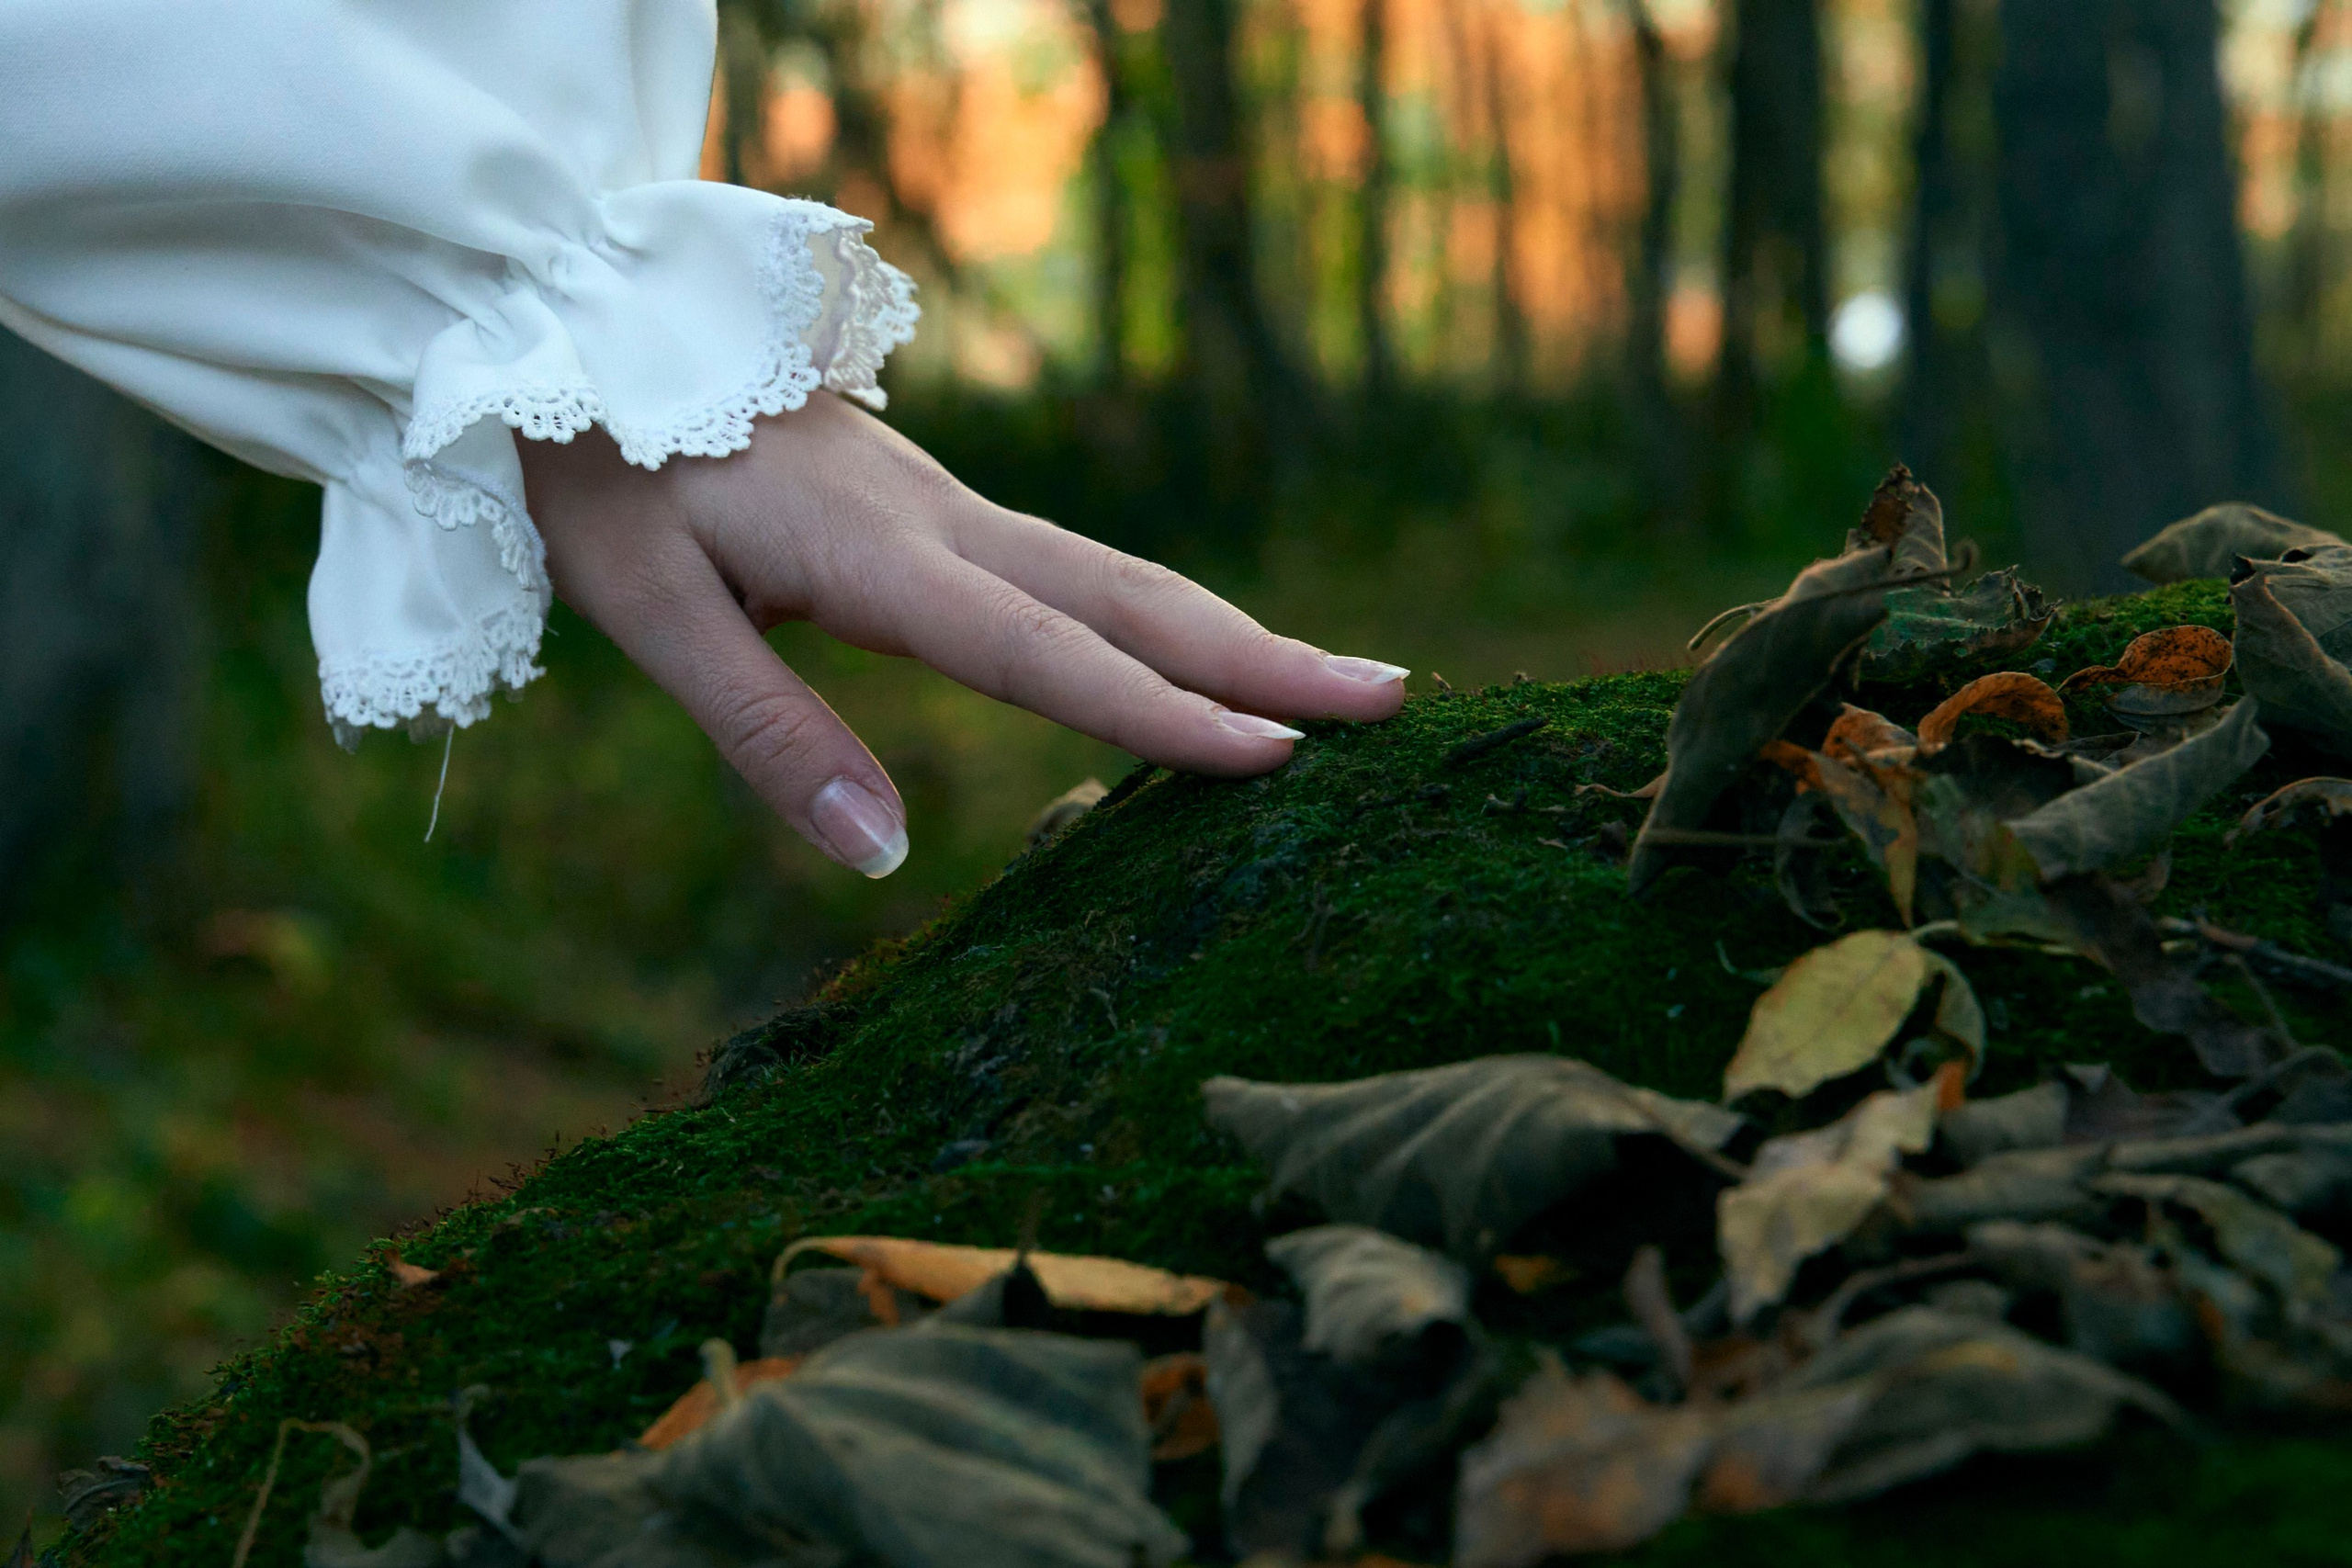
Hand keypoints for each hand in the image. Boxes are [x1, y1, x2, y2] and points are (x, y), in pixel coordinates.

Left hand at [516, 393, 1408, 876]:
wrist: (573, 326)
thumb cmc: (596, 472)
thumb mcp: (644, 606)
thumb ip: (763, 728)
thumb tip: (881, 855)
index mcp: (879, 558)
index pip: (1043, 655)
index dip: (1158, 716)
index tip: (1275, 760)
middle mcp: (940, 526)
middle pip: (1128, 599)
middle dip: (1262, 658)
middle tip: (1390, 704)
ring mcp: (944, 509)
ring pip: (1116, 576)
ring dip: (1231, 631)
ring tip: (1335, 680)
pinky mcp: (930, 508)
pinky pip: (1074, 569)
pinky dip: (1159, 614)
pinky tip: (1188, 646)